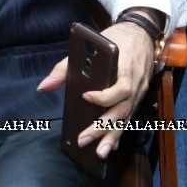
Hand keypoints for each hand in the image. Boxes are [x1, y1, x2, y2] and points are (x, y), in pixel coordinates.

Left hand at [37, 22, 154, 159]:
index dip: (105, 96)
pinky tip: (111, 145)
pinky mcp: (139, 98)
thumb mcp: (90, 45)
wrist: (142, 34)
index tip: (86, 97)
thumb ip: (65, 67)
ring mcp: (139, 92)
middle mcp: (135, 83)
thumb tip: (44, 87)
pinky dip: (120, 132)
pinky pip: (129, 117)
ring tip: (100, 153)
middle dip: (103, 127)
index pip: (121, 88)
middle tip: (84, 139)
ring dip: (113, 136)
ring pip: (127, 118)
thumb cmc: (115, 39)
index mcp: (125, 68)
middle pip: (121, 110)